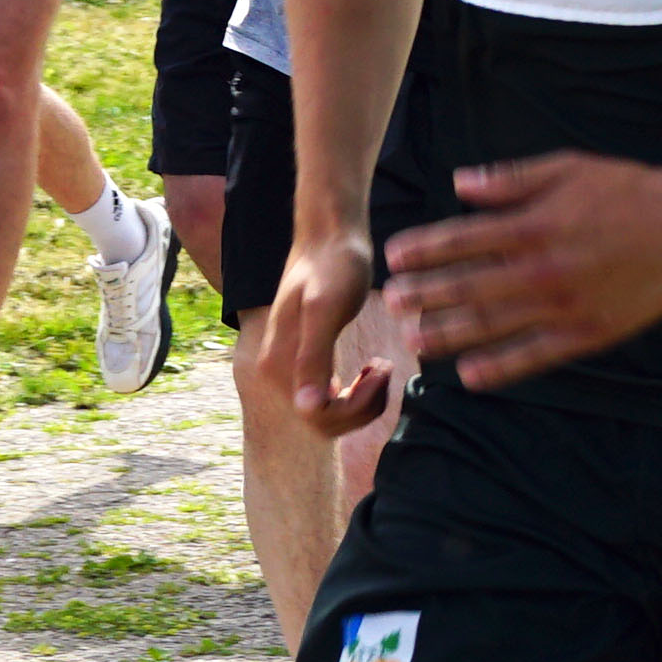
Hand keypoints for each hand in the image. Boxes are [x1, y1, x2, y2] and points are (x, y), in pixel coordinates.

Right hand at [249, 227, 399, 434]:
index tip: (378, 368)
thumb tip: (306, 408)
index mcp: (278, 366)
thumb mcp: (326, 309)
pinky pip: (333, 401)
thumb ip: (313, 359)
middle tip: (384, 366)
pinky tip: (373, 367)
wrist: (330, 237)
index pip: (318, 418)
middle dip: (362, 405)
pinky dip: (360, 392)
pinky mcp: (306, 363)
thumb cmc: (333, 266)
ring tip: (382, 365)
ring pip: (331, 417)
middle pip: (324, 424)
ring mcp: (290, 370)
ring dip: (364, 400)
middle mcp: (276, 374)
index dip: (355, 406)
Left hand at [379, 152, 661, 387]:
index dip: (424, 250)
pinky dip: (500, 368)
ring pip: (493, 327)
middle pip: (468, 288)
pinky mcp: (588, 333)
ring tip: (414, 340)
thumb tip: (458, 184)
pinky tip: (469, 375)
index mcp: (534, 227)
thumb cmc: (627, 190)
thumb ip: (510, 181)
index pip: (462, 241)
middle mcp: (542, 271)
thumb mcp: (566, 170)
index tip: (394, 258)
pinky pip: (535, 357)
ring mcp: (565, 307)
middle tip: (391, 303)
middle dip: (424, 296)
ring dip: (448, 334)